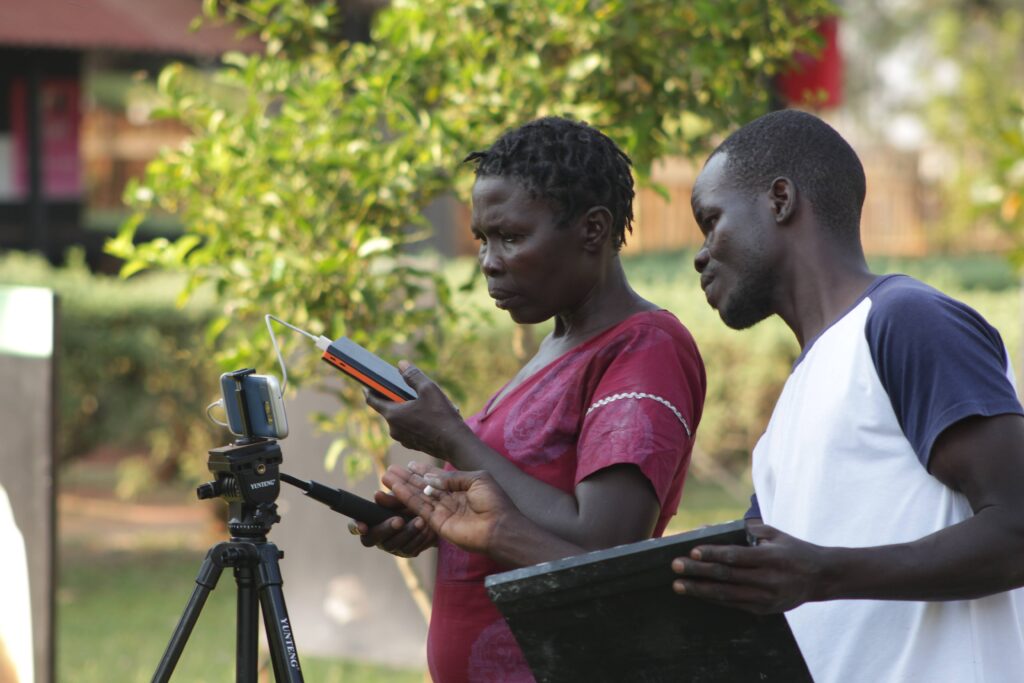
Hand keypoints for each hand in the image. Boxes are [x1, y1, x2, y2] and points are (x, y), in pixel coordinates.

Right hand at [348, 490, 436, 557]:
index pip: (355, 526)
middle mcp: (377, 536)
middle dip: (386, 529)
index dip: (356, 527)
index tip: (362, 526)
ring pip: (393, 545)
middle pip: (372, 539)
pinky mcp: (406, 552)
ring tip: (420, 521)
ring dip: (407, 533)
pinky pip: (410, 549)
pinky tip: (427, 529)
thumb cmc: (410, 502)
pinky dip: (419, 538)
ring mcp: (391, 545)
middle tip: (399, 520)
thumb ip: (390, 499)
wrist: (432, 513)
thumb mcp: (402, 497)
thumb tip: (377, 495)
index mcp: (370, 520)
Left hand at [365, 361, 472, 459]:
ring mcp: (402, 439)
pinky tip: (428, 415)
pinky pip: (408, 428)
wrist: (455, 444)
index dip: (368, 389)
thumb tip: (401, 364)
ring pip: (400, 419)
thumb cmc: (441, 416)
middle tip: (405, 387)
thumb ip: (413, 375)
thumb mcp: (428, 389)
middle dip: (395, 397)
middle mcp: (393, 429)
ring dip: (406, 409)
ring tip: (423, 401)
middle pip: (388, 408)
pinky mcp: (412, 444)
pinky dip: (413, 420)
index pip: (372, 400)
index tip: (367, 383)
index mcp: (392, 414)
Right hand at [382, 462, 517, 555]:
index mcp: (462, 487)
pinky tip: (396, 489)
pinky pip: (420, 509)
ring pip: (419, 497)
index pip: (438, 478)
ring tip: (386, 476)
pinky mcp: (437, 523)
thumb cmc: (494, 502)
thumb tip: (429, 478)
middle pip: (424, 487)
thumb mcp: (477, 479)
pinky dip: (407, 499)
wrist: (499, 527)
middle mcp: (450, 499)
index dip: (423, 470)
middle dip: (408, 478)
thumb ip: (453, 477)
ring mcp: (443, 511)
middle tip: (391, 469)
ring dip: (402, 487)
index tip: (409, 463)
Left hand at [670, 522, 828, 613]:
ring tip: (678, 585)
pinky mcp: (764, 610)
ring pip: (727, 595)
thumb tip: (709, 528)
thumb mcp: (773, 534)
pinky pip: (734, 604)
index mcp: (771, 558)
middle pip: (727, 576)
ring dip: (699, 590)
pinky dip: (713, 598)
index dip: (713, 554)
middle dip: (698, 571)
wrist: (820, 577)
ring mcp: (766, 598)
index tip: (691, 551)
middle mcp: (769, 580)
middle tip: (675, 566)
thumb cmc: (792, 549)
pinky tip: (697, 593)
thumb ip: (745, 530)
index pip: (736, 556)